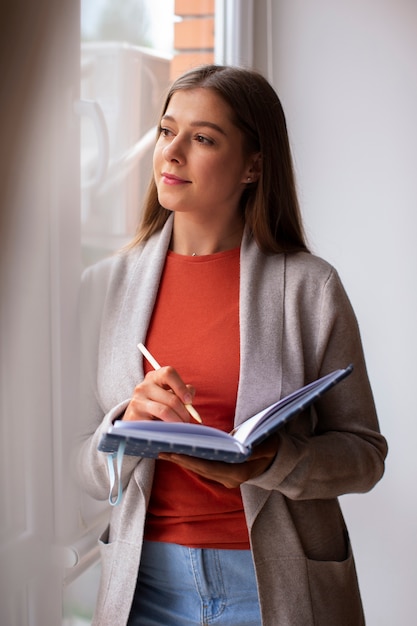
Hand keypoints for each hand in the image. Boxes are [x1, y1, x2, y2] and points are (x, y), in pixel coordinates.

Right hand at [123, 366, 195, 422]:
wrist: (136, 416)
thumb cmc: (159, 403)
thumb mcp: (170, 394)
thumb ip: (183, 392)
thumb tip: (190, 396)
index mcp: (154, 377)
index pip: (169, 373)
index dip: (181, 387)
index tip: (189, 401)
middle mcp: (143, 386)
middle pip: (171, 398)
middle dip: (184, 412)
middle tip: (187, 421)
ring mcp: (137, 401)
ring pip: (164, 411)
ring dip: (177, 421)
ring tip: (180, 426)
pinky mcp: (134, 416)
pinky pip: (156, 424)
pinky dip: (166, 428)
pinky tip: (168, 430)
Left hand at [158, 434, 279, 487]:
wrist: (277, 460)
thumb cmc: (271, 447)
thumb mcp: (267, 445)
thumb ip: (255, 448)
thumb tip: (241, 447)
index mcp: (238, 473)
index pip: (210, 467)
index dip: (191, 460)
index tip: (175, 453)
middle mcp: (229, 479)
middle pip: (201, 469)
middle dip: (181, 460)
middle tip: (162, 451)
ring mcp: (226, 479)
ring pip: (200, 470)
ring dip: (182, 461)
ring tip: (165, 451)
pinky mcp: (222, 475)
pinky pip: (203, 468)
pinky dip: (190, 461)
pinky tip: (178, 453)